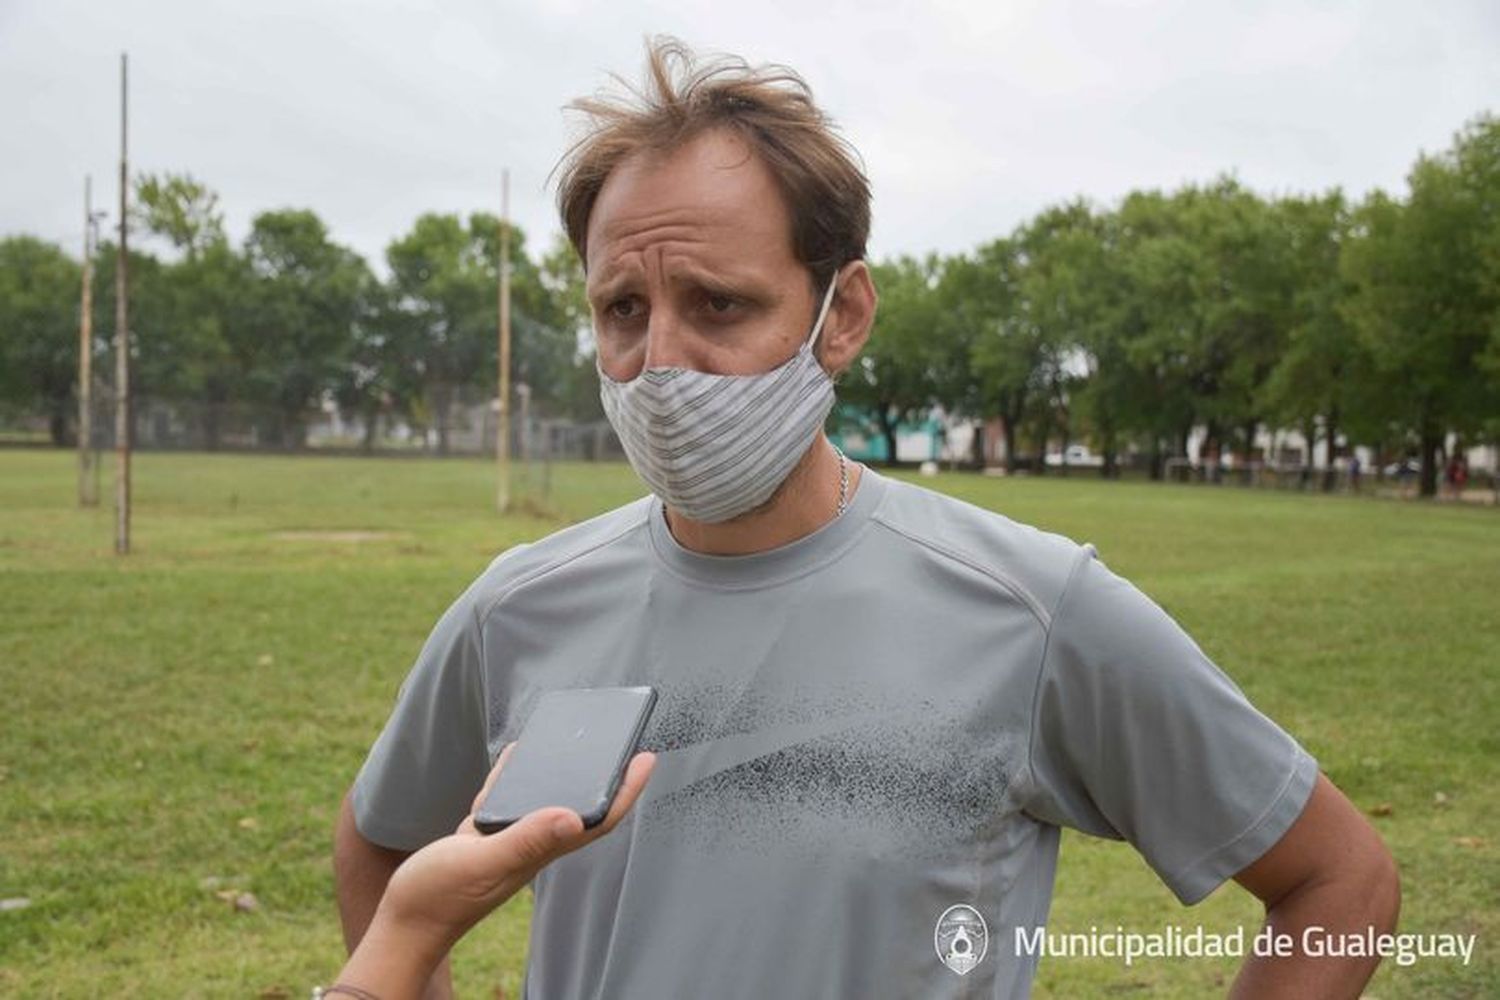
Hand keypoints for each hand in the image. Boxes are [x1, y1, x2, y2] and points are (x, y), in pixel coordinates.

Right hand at [338, 744, 655, 995]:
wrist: (403, 925)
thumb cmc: (439, 898)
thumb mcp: (482, 862)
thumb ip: (524, 839)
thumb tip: (571, 816)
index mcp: (539, 850)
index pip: (596, 820)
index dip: (625, 790)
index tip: (646, 758)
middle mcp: (530, 845)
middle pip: (579, 806)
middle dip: (605, 778)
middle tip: (623, 743)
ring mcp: (506, 842)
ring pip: (544, 800)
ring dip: (563, 773)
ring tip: (578, 741)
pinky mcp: (480, 838)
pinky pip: (507, 799)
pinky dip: (515, 775)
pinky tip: (518, 755)